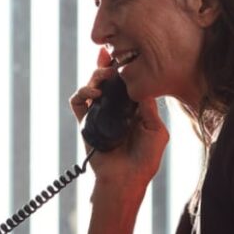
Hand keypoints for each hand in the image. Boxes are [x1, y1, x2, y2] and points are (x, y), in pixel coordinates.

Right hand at [69, 49, 168, 192]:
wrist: (125, 180)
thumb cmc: (144, 159)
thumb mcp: (156, 130)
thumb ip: (148, 106)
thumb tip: (139, 82)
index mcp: (134, 108)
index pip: (127, 82)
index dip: (125, 67)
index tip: (127, 53)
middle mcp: (115, 108)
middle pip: (107, 79)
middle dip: (108, 65)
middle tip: (111, 59)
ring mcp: (99, 114)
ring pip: (92, 86)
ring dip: (95, 75)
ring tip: (103, 76)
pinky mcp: (85, 122)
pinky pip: (78, 101)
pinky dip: (83, 92)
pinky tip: (94, 93)